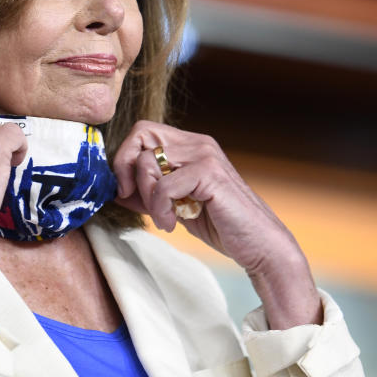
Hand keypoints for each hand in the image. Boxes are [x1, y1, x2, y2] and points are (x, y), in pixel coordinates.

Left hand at [112, 121, 321, 327]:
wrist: (260, 245)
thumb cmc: (221, 225)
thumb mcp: (176, 206)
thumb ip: (149, 193)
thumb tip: (116, 190)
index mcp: (191, 145)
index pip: (143, 131)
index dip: (125, 158)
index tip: (126, 191)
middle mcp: (198, 143)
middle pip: (141, 135)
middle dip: (128, 170)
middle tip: (137, 201)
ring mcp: (205, 155)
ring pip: (148, 161)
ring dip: (147, 197)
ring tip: (165, 218)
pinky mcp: (210, 174)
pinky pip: (163, 186)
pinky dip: (160, 209)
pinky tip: (173, 223)